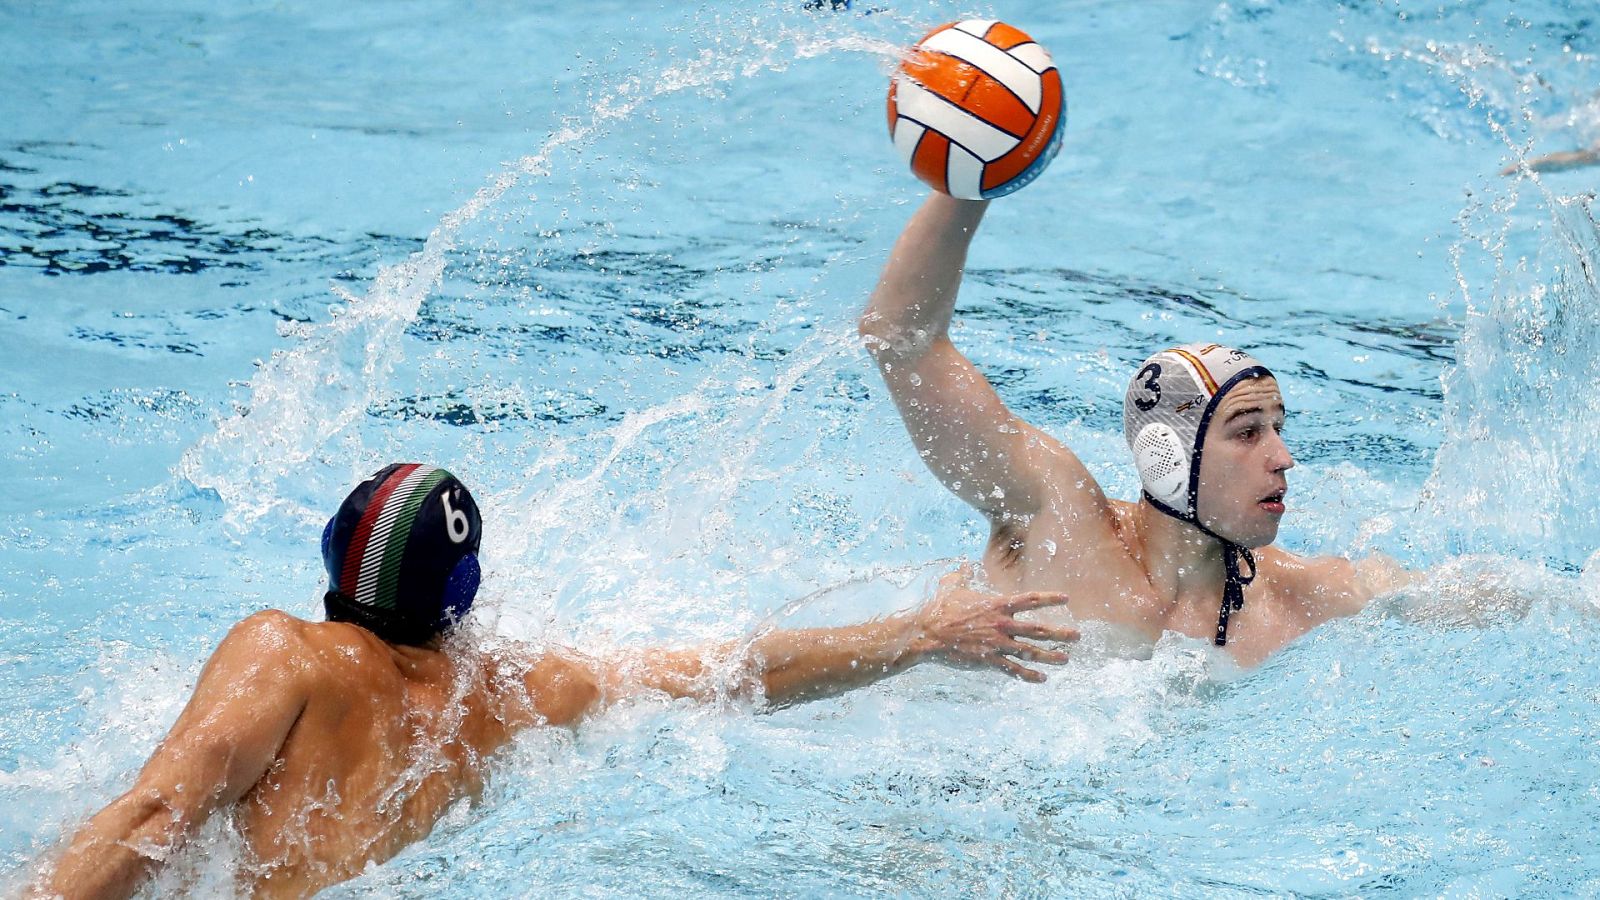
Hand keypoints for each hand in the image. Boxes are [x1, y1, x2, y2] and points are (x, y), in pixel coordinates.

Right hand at [908, 565, 1077, 681]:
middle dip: (1060, 633)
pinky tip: (1042, 679)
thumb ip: (962, 575)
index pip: (1030, 600)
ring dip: (1050, 656)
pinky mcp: (988, 661)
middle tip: (1077, 636)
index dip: (1050, 598)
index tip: (1066, 598)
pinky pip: (1013, 670)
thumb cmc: (939, 608)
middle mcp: (1002, 624)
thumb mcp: (952, 586)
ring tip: (1065, 659)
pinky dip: (1029, 675)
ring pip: (1031, 652)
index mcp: (996, 604)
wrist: (927, 633)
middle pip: (1038, 629)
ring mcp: (997, 644)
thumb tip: (964, 564)